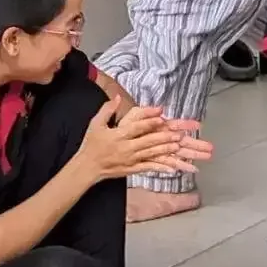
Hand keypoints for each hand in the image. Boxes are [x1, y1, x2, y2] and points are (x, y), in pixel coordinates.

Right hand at [78, 97, 211, 181]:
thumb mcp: (95, 123)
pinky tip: (174, 167)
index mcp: (118, 135)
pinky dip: (161, 167)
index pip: (137, 126)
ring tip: (180, 145)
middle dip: (165, 136)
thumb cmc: (91, 143)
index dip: (150, 119)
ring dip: (166, 149)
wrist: (87, 166)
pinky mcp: (133, 169)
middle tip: (179, 132)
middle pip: (148, 141)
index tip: (161, 113)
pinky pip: (149, 167)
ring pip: (152, 153)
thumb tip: (116, 97)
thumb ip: (107, 109)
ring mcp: (131, 160)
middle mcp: (126, 148)